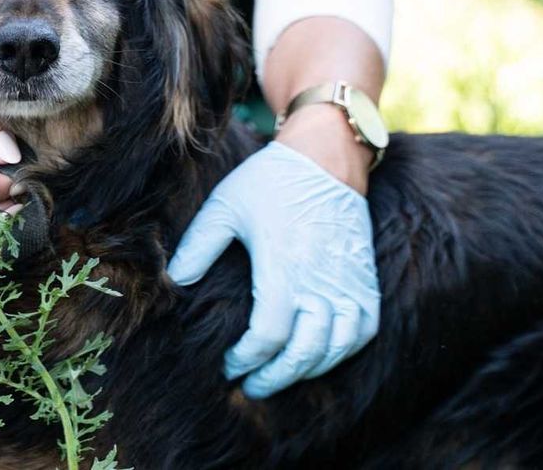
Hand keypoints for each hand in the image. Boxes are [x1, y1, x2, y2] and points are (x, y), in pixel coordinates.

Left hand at [167, 127, 379, 398]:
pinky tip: (321, 354)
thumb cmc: (270, 181)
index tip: (229, 363)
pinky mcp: (364, 278)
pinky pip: (364, 329)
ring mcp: (347, 280)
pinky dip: (345, 350)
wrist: (325, 157)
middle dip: (275, 376)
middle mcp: (321, 278)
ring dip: (309, 369)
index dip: (247, 357)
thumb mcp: (225, 205)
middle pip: (304, 351)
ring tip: (281, 374)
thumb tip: (177, 281)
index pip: (270, 333)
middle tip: (251, 385)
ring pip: (337, 347)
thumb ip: (199, 245)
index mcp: (283, 264)